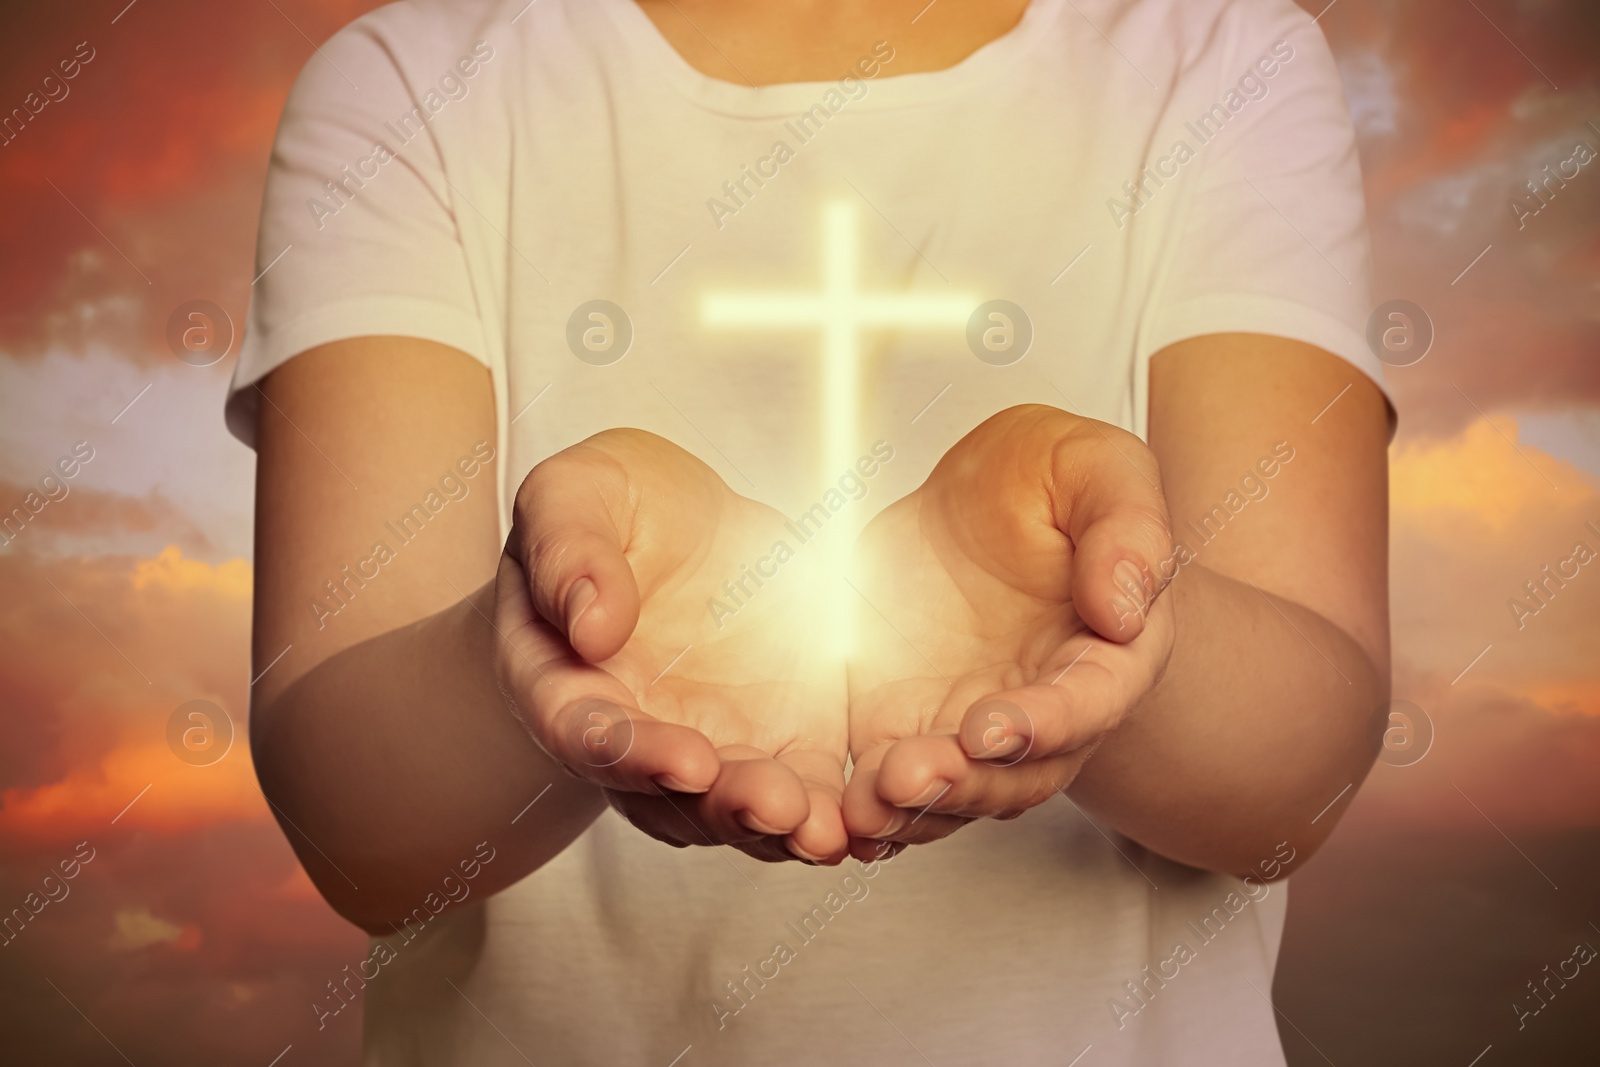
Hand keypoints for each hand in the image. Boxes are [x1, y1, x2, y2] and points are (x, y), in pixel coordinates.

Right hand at [493, 429, 848, 863]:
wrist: (681, 521)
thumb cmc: (605, 507)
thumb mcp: (573, 494)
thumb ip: (569, 552)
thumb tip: (588, 624)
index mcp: (562, 680)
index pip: (585, 731)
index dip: (631, 754)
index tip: (686, 759)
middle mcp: (632, 734)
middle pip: (666, 793)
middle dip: (723, 805)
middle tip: (774, 806)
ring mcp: (708, 745)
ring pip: (735, 808)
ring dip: (778, 825)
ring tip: (824, 829)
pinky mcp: (780, 740)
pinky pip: (803, 789)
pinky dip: (829, 812)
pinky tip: (866, 822)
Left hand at [841, 405, 1175, 858]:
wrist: (980, 504)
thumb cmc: (1052, 483)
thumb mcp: (1096, 469)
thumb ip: (1126, 527)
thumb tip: (1125, 609)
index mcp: (1108, 654)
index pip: (1088, 702)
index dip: (1044, 723)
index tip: (991, 728)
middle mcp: (1047, 712)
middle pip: (1018, 772)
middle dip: (964, 782)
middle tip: (909, 777)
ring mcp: (973, 728)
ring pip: (954, 793)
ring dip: (912, 808)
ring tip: (866, 804)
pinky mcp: (906, 727)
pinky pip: (891, 782)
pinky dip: (868, 807)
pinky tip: (836, 818)